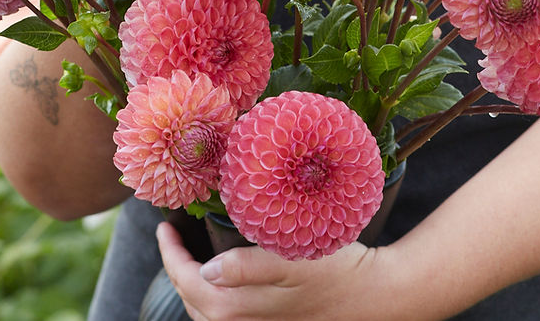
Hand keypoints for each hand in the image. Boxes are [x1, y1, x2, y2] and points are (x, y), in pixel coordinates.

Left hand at [156, 221, 385, 320]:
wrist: (375, 296)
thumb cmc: (336, 271)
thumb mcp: (292, 257)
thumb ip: (247, 266)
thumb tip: (206, 270)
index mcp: (240, 308)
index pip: (188, 282)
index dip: (171, 255)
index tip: (164, 227)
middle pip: (193, 301)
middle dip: (176, 269)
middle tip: (172, 236)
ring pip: (208, 313)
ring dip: (192, 286)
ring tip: (188, 255)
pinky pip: (228, 317)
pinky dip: (213, 298)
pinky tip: (220, 278)